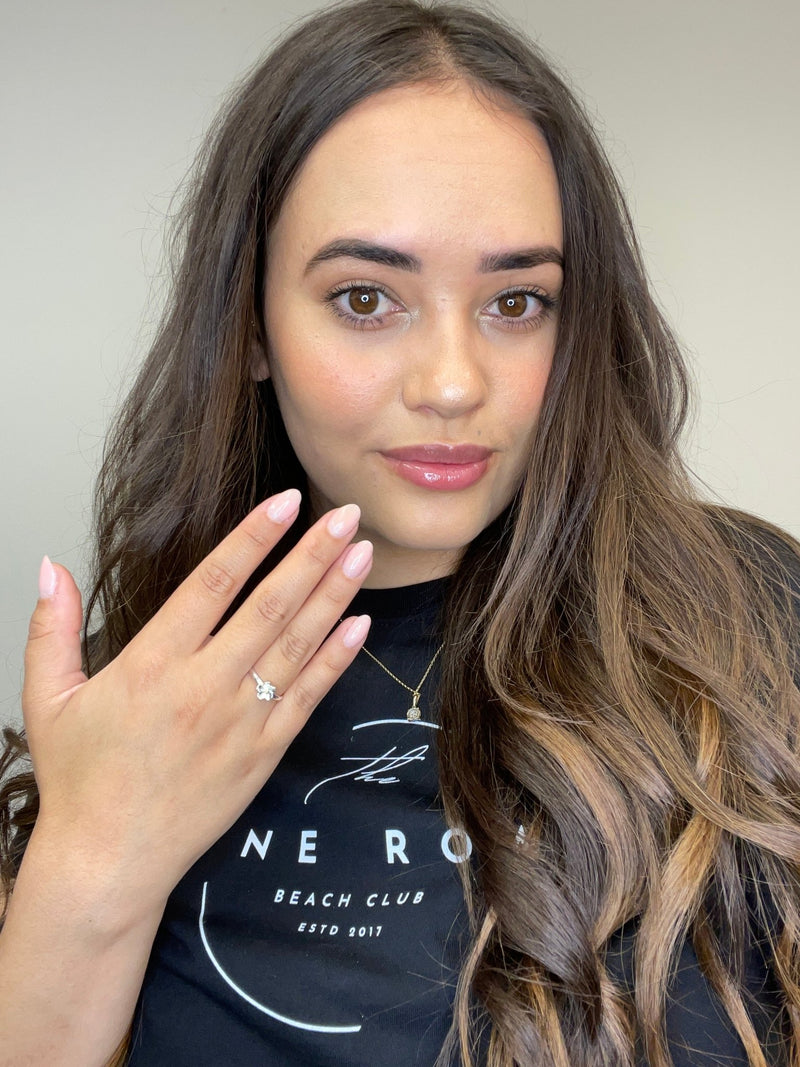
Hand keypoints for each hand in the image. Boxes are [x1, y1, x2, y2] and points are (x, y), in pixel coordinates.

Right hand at [21, 489, 372, 922]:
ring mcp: (240, 721)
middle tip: (347, 514)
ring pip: (297, 645)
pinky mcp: (264, 753)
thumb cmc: (80, 780)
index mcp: (152, 664)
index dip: (253, 538)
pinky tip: (360, 625)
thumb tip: (48, 567)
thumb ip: (50, 628)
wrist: (110, 862)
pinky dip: (336, 659)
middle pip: (270, 606)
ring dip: (334, 596)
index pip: (214, 583)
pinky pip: (308, 697)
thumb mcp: (47, 698)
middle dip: (312, 554)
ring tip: (362, 553)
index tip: (286, 502)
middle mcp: (203, 687)